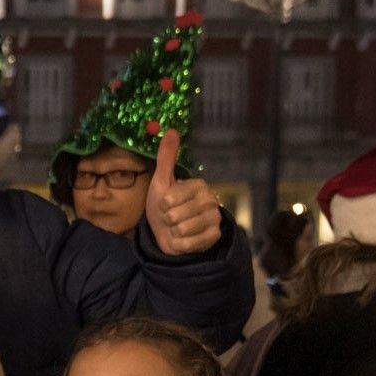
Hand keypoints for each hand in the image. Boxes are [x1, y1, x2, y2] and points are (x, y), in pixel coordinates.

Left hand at [144, 131, 223, 255]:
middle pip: (176, 215)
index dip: (162, 204)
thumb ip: (166, 157)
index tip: (165, 204)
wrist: (169, 233)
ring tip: (177, 228)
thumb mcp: (161, 181)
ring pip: (183, 230)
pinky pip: (190, 243)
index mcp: (199, 185)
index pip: (171, 198)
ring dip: (173, 233)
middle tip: (172, 218)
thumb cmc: (164, 206)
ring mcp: (214, 218)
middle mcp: (211, 199)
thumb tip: (172, 130)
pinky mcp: (215, 236)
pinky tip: (184, 239)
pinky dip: (181, 244)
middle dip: (167, 220)